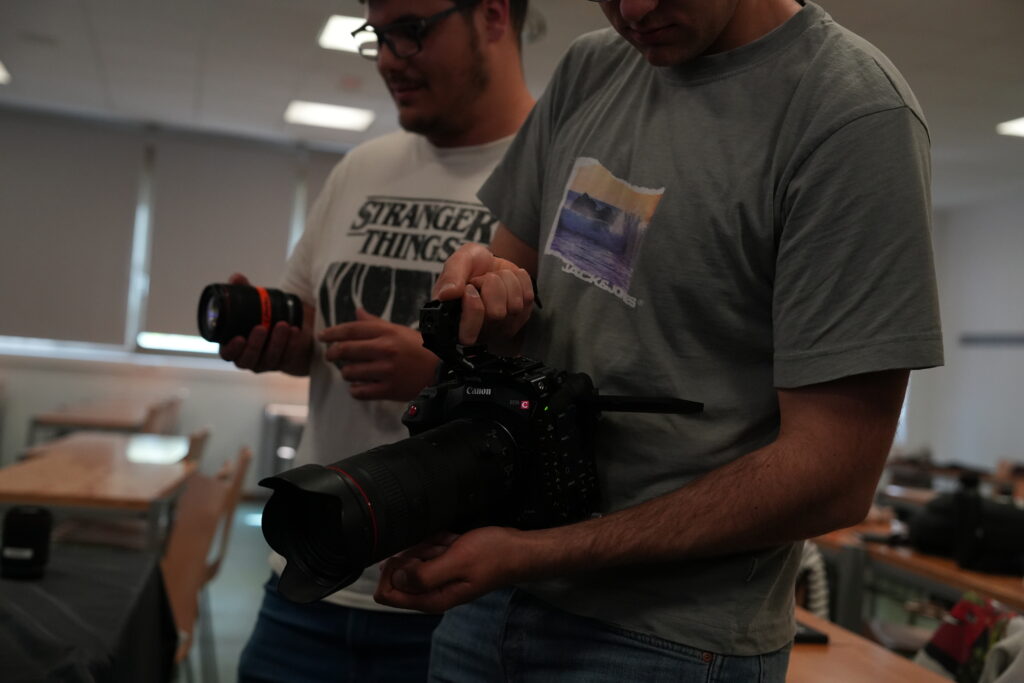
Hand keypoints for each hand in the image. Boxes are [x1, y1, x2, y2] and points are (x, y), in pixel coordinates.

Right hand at [218, 273, 312, 375]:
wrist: (294, 329)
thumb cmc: (267, 318)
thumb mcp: (257, 306)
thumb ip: (244, 293)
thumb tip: (236, 278)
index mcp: (237, 347)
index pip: (228, 354)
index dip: (231, 349)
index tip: (238, 338)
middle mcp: (250, 358)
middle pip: (247, 360)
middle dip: (254, 345)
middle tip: (261, 327)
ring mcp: (268, 363)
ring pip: (270, 359)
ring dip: (276, 342)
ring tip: (283, 324)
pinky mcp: (287, 363)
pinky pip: (288, 357)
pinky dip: (292, 344)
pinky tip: (296, 331)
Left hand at [319, 308, 438, 400]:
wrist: (441, 370)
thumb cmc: (419, 348)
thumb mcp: (398, 330)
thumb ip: (375, 323)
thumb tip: (357, 311)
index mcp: (387, 332)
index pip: (351, 329)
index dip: (332, 332)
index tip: (322, 337)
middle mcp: (385, 349)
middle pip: (346, 350)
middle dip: (332, 353)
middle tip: (330, 356)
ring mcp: (386, 370)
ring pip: (350, 372)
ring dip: (345, 373)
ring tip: (350, 372)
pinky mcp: (389, 389)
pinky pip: (360, 392)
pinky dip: (355, 390)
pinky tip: (358, 386)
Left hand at [374, 527, 528, 612]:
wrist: (518, 550)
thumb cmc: (493, 556)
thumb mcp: (456, 562)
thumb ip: (423, 574)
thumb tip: (394, 577)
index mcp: (432, 599)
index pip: (387, 594)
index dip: (390, 573)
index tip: (406, 556)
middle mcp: (432, 591)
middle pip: (398, 574)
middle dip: (413, 554)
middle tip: (437, 548)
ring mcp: (438, 577)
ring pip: (413, 558)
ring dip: (428, 545)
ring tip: (450, 543)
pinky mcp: (444, 564)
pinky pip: (427, 549)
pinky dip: (436, 541)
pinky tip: (453, 540)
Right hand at [432, 243, 533, 345]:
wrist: (489, 261)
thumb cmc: (471, 265)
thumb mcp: (457, 262)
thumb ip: (450, 277)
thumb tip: (447, 295)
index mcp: (457, 324)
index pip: (468, 337)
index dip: (473, 308)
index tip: (470, 288)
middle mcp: (481, 331)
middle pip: (496, 314)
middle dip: (491, 285)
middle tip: (481, 280)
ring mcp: (503, 327)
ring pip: (514, 305)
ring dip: (505, 281)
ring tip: (494, 279)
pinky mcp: (522, 317)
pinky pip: (528, 297)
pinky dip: (519, 281)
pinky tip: (507, 282)